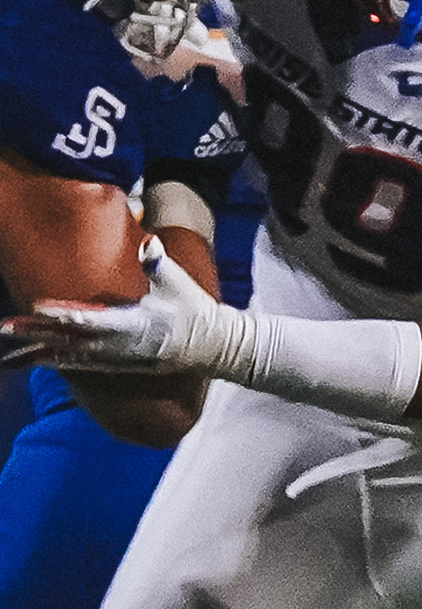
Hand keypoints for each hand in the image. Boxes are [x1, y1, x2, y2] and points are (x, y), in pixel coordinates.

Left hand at [2, 244, 228, 375]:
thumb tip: (148, 243)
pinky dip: (59, 363)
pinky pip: (82, 366)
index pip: (88, 319)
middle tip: (5, 327)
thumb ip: (158, 264)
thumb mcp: (179, 285)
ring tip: (12, 352)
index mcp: (132, 324)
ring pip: (71, 357)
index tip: (37, 306)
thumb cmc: (195, 311)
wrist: (213, 346)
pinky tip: (41, 360)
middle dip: (35, 333)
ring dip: (40, 352)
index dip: (61, 313)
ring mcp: (118, 358)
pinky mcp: (119, 365)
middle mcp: (119, 345)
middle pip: (68, 340)